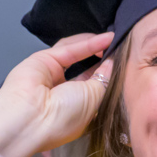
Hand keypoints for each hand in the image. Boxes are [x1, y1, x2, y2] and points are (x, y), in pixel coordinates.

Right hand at [0, 33, 113, 153]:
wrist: (30, 117)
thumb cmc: (63, 117)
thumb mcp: (94, 99)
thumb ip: (104, 79)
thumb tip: (112, 63)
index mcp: (77, 110)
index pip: (95, 88)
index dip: (110, 76)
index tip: (127, 65)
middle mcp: (63, 93)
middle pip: (87, 70)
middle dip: (104, 59)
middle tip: (122, 48)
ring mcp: (53, 75)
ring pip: (77, 55)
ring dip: (97, 47)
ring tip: (116, 40)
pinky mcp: (45, 59)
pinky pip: (71, 49)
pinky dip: (90, 43)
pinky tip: (107, 38)